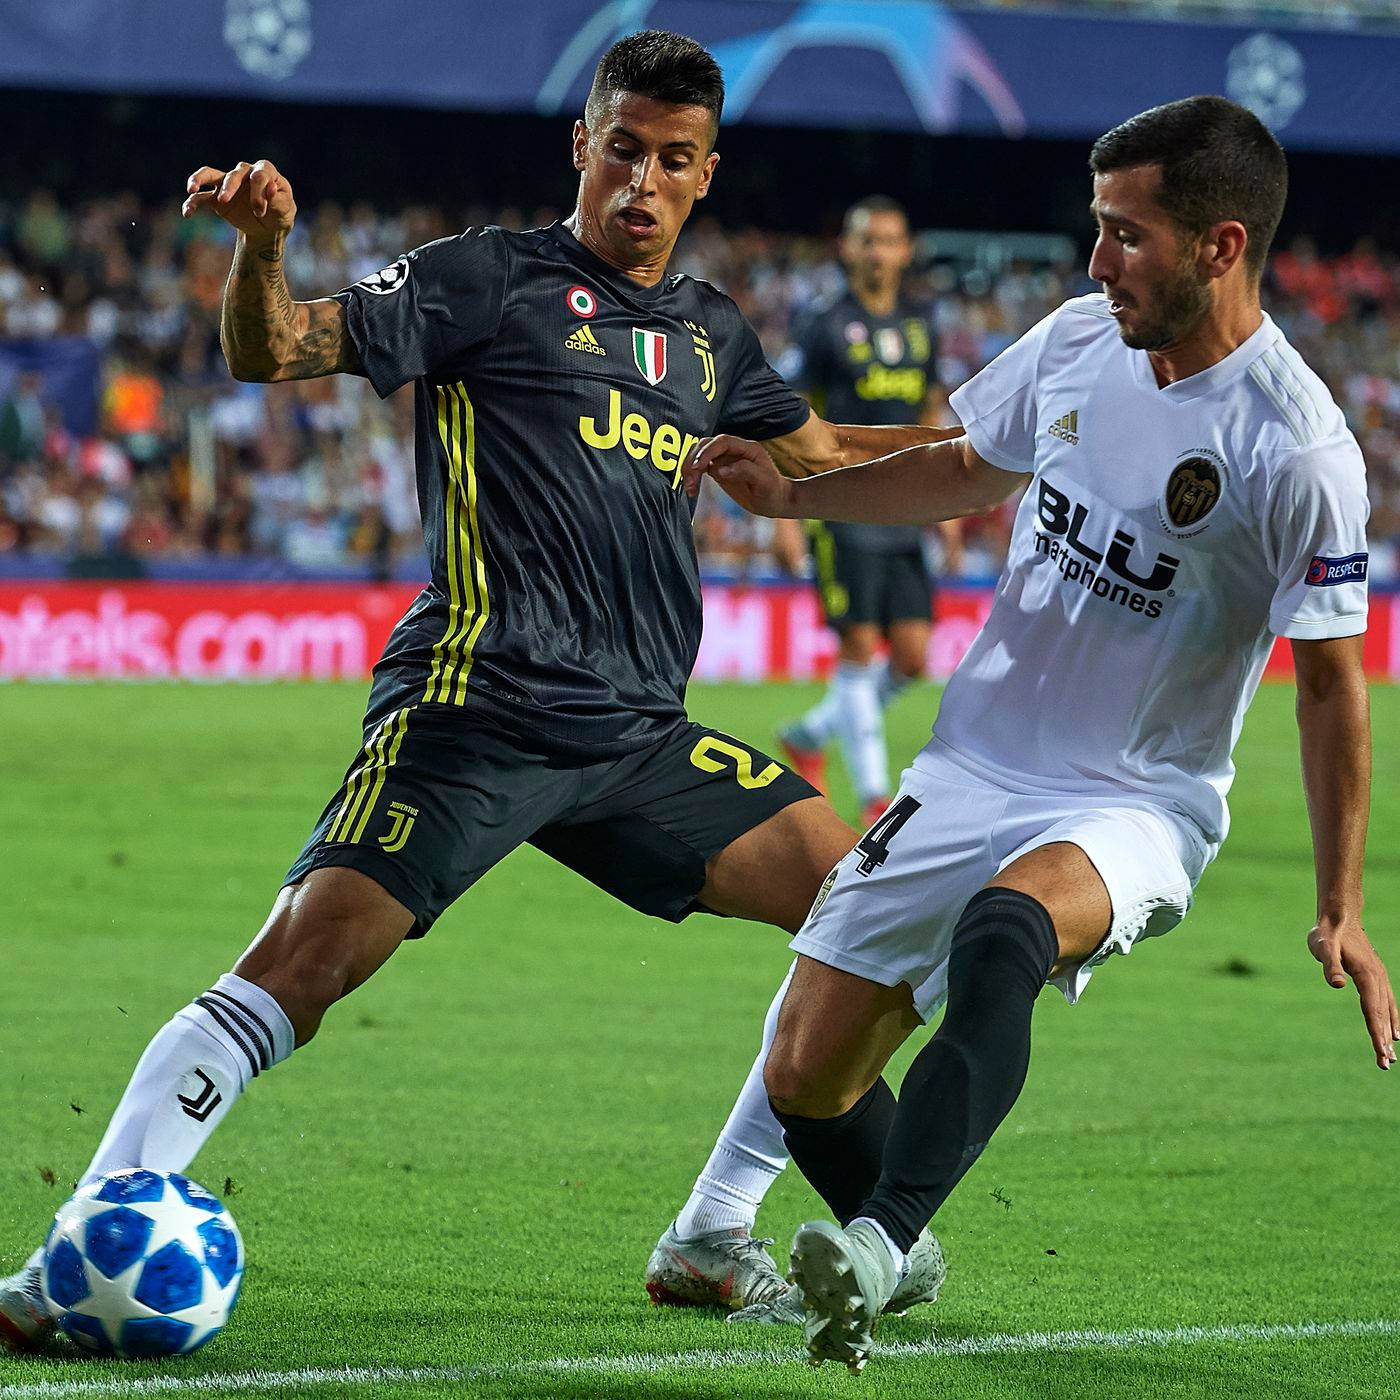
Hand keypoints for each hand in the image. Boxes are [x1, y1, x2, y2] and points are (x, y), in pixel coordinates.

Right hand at [182, 160, 296, 242]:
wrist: (268, 227)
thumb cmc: (280, 213)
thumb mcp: (286, 209)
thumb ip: (279, 199)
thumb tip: (271, 187)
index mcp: (265, 171)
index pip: (259, 175)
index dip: (259, 193)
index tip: (261, 211)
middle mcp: (244, 173)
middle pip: (234, 174)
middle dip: (230, 186)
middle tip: (226, 200)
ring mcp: (227, 183)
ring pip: (209, 174)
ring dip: (199, 179)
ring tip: (191, 189)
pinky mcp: (216, 198)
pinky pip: (201, 197)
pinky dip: (192, 203)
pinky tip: (187, 213)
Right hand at [683, 434, 795, 516]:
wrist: (775, 501)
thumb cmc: (773, 491)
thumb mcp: (765, 482)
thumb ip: (745, 471)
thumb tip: (720, 469)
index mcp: (747, 448)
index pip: (722, 442)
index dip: (708, 451)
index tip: (698, 467)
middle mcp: (734, 450)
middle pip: (706, 445)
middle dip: (694, 460)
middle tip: (690, 481)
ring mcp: (725, 459)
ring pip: (700, 454)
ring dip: (690, 468)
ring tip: (689, 487)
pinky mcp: (719, 469)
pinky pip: (701, 467)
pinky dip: (693, 476)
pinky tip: (692, 489)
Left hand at [1308, 917, 1397, 1068]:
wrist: (1339, 916)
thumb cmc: (1328, 932)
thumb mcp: (1323, 947)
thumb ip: (1329, 965)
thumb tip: (1337, 984)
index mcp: (1367, 976)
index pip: (1372, 1011)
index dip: (1376, 1033)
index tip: (1382, 1053)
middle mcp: (1378, 979)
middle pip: (1382, 1016)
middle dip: (1384, 1041)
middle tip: (1386, 1064)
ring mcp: (1379, 978)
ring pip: (1387, 1011)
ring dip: (1388, 1033)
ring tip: (1391, 1055)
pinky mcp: (1376, 977)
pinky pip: (1387, 1003)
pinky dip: (1392, 1019)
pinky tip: (1394, 1032)